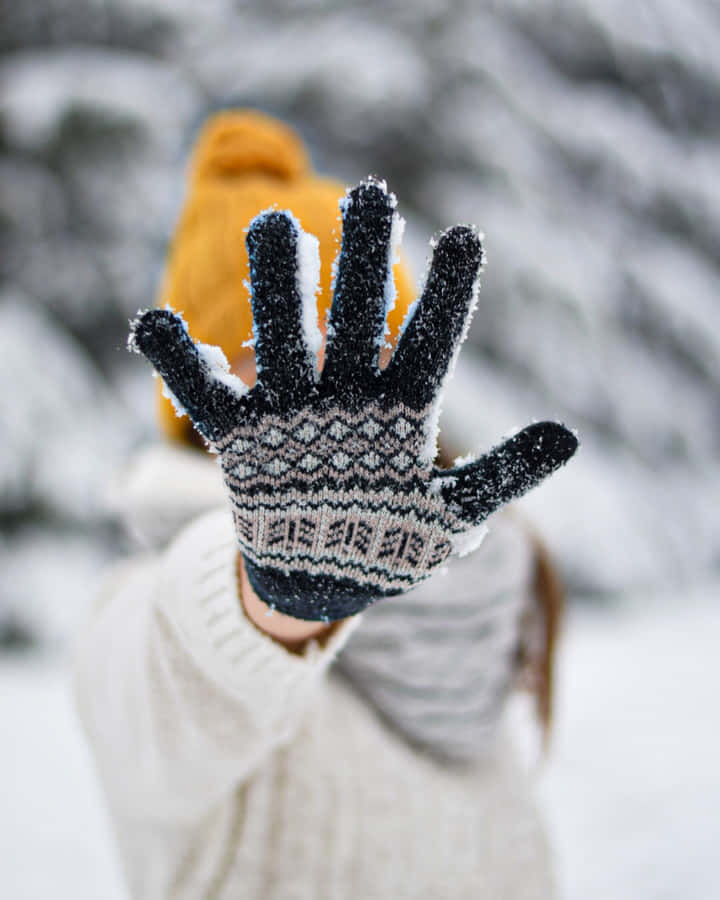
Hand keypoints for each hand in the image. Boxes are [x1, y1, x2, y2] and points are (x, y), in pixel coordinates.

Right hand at [130, 179, 576, 621]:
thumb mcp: (448, 517)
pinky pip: (204, 398)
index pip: (428, 341)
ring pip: (282, 337)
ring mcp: (291, 410)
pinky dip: (178, 367)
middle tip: (370, 192)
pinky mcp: (243, 439)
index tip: (466, 236)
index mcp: (402, 410)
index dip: (447, 294)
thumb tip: (567, 433)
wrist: (320, 573)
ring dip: (277, 287)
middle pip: (354, 318)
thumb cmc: (389, 540)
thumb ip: (501, 475)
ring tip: (272, 226)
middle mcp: (346, 396)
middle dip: (361, 260)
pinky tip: (153, 325)